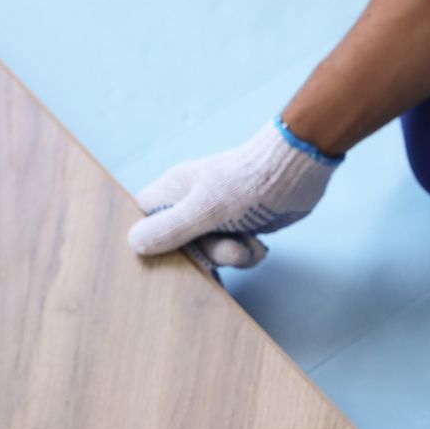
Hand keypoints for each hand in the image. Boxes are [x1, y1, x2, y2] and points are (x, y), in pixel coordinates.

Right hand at [127, 120, 338, 269]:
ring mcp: (215, 217)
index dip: (148, 239)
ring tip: (247, 244)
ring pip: (209, 253)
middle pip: (178, 246)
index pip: (143, 218)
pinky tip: (259, 244)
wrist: (296, 172)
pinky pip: (233, 253)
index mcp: (172, 193)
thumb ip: (170, 228)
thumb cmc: (247, 183)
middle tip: (227, 247)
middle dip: (205, 255)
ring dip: (231, 256)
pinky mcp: (239, 226)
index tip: (167, 254)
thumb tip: (133, 244)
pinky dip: (247, 255)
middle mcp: (190, 204)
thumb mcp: (205, 209)